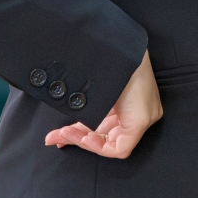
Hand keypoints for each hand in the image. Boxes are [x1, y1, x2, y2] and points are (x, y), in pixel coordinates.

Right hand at [44, 51, 162, 158]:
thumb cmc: (107, 62)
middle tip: (55, 138)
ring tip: (63, 135)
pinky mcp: (141, 122)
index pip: (104, 127)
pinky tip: (83, 138)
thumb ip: (82, 110)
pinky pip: (121, 148)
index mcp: (127, 103)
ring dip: (83, 141)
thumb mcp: (92, 92)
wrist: (119, 49)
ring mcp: (142, 118)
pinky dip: (99, 146)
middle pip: (105, 136)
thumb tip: (57, 126)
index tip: (62, 133)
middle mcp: (137, 113)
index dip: (81, 134)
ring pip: (110, 144)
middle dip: (77, 139)